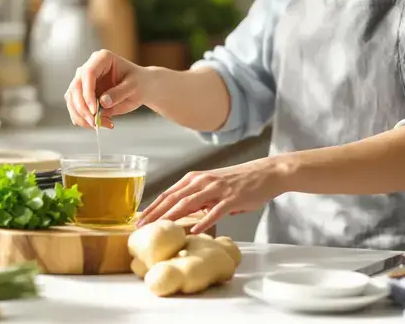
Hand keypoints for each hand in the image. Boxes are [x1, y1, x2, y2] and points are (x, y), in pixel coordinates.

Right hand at [64, 49, 158, 128]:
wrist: (142, 87)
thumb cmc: (140, 83)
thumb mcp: (134, 87)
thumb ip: (119, 93)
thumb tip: (103, 103)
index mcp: (102, 58)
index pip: (88, 73)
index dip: (88, 92)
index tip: (94, 110)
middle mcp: (89, 67)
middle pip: (76, 87)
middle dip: (82, 108)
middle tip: (95, 122)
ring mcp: (84, 81)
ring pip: (72, 99)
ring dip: (82, 116)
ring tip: (101, 124)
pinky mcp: (83, 94)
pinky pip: (75, 108)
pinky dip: (83, 119)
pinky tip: (99, 124)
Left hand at [136, 157, 285, 233]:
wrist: (266, 173)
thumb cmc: (239, 182)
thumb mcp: (213, 187)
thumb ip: (198, 200)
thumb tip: (187, 215)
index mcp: (195, 179)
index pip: (168, 194)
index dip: (152, 207)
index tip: (139, 220)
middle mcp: (202, 181)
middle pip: (173, 198)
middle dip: (155, 213)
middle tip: (141, 227)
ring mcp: (217, 189)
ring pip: (189, 203)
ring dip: (172, 216)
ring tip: (159, 229)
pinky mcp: (232, 198)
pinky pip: (215, 211)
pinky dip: (204, 221)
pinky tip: (194, 230)